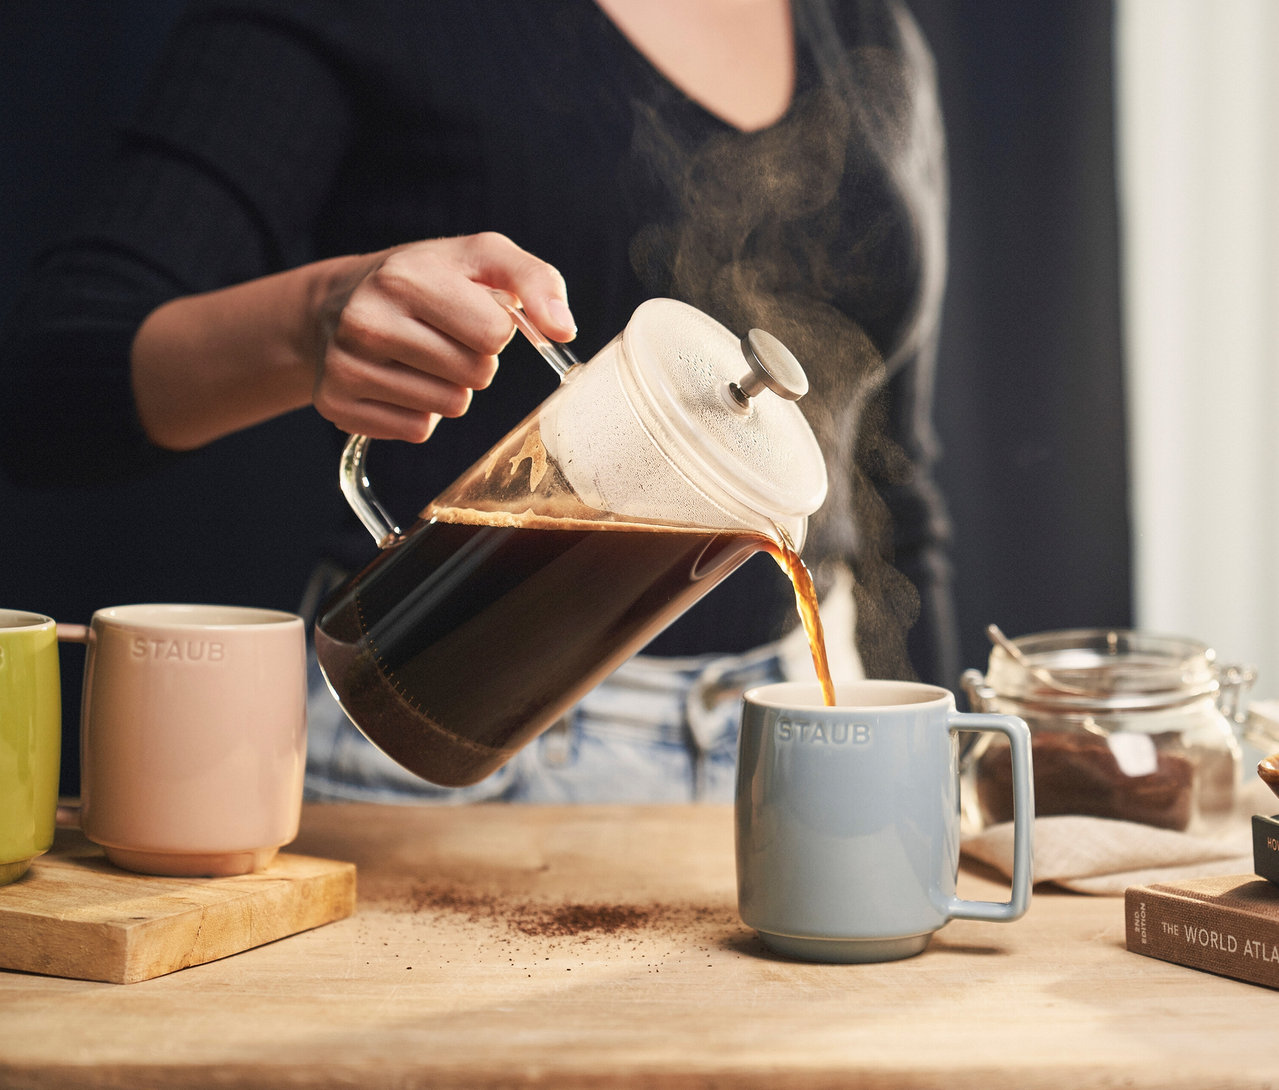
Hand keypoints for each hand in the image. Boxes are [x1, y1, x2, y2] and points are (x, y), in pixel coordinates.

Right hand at [313, 232, 575, 441]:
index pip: (493, 334)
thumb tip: (564, 330)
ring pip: (449, 407)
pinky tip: (397, 379)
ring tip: (420, 357)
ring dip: (450, 388)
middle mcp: (367, 321)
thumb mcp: (483, 258)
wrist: (338, 301)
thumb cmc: (427, 279)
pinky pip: (416, 430)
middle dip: (474, 360)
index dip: (495, 329)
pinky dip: (419, 412)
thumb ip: (537, 282)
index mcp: (405, 278)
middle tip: (443, 337)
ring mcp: (347, 365)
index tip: (471, 313)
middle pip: (475, 375)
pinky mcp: (337, 404)